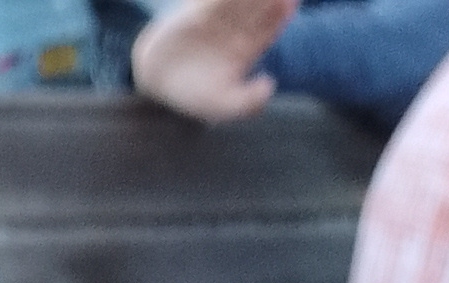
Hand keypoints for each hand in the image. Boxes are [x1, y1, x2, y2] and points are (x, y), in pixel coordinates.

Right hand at [130, 0, 298, 122]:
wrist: (158, 82)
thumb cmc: (193, 95)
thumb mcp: (221, 105)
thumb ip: (247, 102)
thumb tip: (270, 85)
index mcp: (248, 49)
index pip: (270, 28)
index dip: (282, 14)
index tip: (290, 3)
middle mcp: (238, 29)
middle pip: (258, 6)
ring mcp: (219, 17)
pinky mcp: (200, 9)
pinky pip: (213, 0)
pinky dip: (218, 0)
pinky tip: (218, 1)